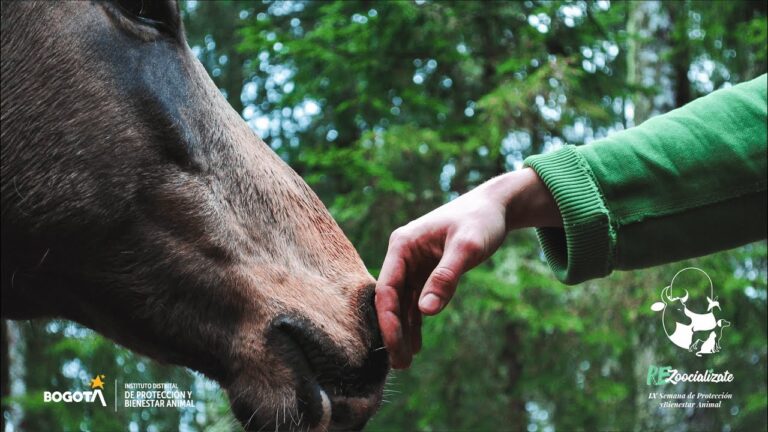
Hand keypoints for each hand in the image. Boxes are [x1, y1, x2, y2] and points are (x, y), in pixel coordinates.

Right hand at [375, 168, 560, 367]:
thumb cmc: (480, 221)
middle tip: (400, 364)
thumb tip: (425, 312)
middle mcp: (402, 255)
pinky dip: (416, 321)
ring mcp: (413, 264)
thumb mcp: (467, 248)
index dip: (388, 319)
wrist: (495, 207)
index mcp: (402, 245)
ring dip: (403, 331)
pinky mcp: (426, 272)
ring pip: (402, 303)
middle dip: (393, 331)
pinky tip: (417, 344)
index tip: (395, 345)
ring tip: (406, 362)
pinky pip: (416, 301)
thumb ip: (445, 278)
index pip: (387, 288)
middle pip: (391, 299)